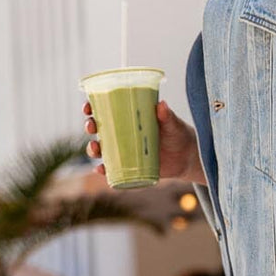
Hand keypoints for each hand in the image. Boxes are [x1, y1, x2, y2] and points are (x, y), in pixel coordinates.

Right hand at [83, 99, 205, 183]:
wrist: (187, 157)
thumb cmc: (178, 134)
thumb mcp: (172, 124)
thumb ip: (167, 116)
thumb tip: (161, 105)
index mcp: (128, 117)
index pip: (105, 109)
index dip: (92, 107)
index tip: (88, 106)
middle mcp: (123, 133)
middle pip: (98, 129)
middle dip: (90, 127)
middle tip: (91, 128)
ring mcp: (125, 150)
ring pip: (102, 149)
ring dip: (93, 149)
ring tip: (96, 150)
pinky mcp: (130, 167)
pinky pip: (112, 169)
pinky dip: (104, 170)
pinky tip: (100, 170)